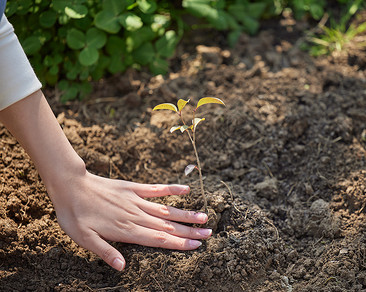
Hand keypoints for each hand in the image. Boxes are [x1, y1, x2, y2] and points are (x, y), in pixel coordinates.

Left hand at [0, 90, 210, 270]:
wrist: (70, 185)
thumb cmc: (75, 215)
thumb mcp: (84, 239)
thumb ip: (106, 252)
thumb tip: (123, 267)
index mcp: (127, 230)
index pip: (158, 239)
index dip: (179, 243)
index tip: (197, 246)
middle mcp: (136, 216)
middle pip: (167, 226)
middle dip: (189, 231)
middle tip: (209, 234)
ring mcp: (136, 200)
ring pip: (166, 210)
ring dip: (185, 214)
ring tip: (203, 217)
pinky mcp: (133, 188)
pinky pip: (156, 189)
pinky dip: (171, 190)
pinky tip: (185, 189)